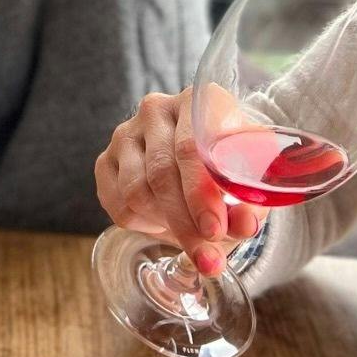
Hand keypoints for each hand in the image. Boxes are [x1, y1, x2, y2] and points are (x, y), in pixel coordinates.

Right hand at [95, 87, 266, 275]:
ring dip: (166, 226)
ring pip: (137, 192)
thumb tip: (244, 225)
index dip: (201, 194)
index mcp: (198, 100)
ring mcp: (126, 133)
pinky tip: (166, 222)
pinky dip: (144, 224)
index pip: (191, 148)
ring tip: (192, 236)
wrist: (202, 157)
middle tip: (206, 256)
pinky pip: (117, 203)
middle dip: (185, 223)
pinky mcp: (106, 158)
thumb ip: (250, 203)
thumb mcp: (249, 181)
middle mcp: (157, 109)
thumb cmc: (230, 165)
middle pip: (162, 173)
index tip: (215, 231)